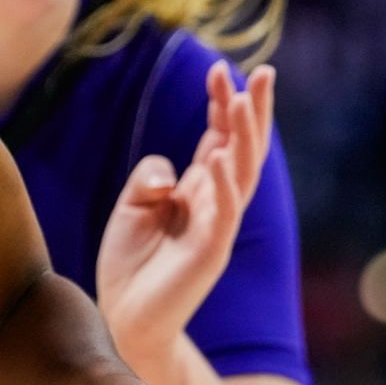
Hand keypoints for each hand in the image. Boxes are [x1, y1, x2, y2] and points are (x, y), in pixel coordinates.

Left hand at [95, 62, 274, 366]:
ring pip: (241, 175)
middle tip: (261, 72)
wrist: (124, 316)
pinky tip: (220, 158)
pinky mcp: (210, 253)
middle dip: (252, 110)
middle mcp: (214, 202)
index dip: (221, 104)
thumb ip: (149, 177)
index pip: (219, 137)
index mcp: (198, 188)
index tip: (219, 69)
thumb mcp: (132, 206)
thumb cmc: (131, 261)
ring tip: (244, 101)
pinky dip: (223, 186)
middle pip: (242, 148)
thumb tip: (170, 168)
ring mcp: (216, 226)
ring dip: (244, 138)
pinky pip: (223, 215)